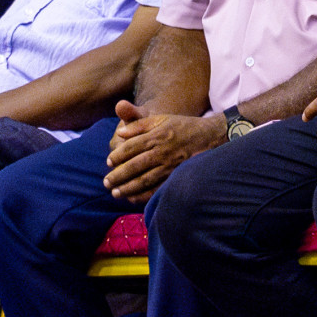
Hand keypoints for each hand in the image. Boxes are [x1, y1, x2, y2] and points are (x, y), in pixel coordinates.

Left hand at [103, 100, 225, 202]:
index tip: (108, 162)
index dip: (117, 156)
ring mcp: (170, 166)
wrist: (211, 136)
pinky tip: (133, 198)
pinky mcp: (177, 176)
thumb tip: (120, 133)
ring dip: (127, 188)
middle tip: (106, 182)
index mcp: (156, 136)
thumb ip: (139, 125)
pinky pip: (158, 189)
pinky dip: (144, 196)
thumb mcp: (161, 118)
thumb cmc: (183, 126)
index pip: (130, 147)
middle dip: (117, 176)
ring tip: (115, 193)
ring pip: (144, 180)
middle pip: (134, 166)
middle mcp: (162, 152)